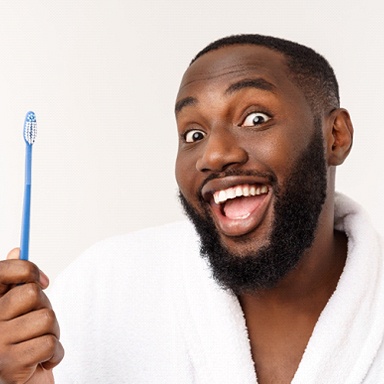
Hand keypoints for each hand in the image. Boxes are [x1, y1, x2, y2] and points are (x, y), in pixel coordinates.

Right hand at [0, 249, 63, 383]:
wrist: (18, 382)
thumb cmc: (22, 339)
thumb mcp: (18, 307)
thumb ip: (15, 280)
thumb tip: (16, 248)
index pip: (7, 269)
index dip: (30, 270)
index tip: (43, 282)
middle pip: (33, 294)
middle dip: (45, 309)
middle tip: (36, 326)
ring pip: (47, 319)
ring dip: (53, 333)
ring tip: (38, 344)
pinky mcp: (10, 364)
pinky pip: (50, 344)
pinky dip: (55, 353)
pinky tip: (42, 361)